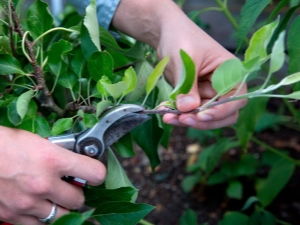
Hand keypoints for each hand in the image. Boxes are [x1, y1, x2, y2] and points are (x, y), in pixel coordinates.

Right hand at [0, 126, 105, 224]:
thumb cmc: (5, 144)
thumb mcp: (37, 142)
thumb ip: (59, 154)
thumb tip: (74, 162)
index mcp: (53, 160)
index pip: (95, 173)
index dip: (97, 173)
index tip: (93, 174)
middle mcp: (44, 184)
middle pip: (79, 200)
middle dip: (77, 194)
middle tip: (70, 187)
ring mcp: (28, 203)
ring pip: (62, 217)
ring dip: (62, 209)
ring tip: (54, 199)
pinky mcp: (13, 216)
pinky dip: (42, 220)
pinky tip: (38, 209)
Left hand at [112, 0, 246, 129]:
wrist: (166, 34)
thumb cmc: (181, 38)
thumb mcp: (186, 59)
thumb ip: (188, 85)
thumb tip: (188, 109)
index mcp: (230, 72)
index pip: (235, 98)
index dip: (221, 111)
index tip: (201, 115)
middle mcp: (222, 86)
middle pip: (222, 114)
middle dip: (202, 120)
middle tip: (181, 120)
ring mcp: (207, 93)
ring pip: (203, 116)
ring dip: (187, 120)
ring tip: (167, 117)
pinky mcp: (193, 97)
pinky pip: (189, 112)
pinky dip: (177, 115)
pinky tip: (164, 111)